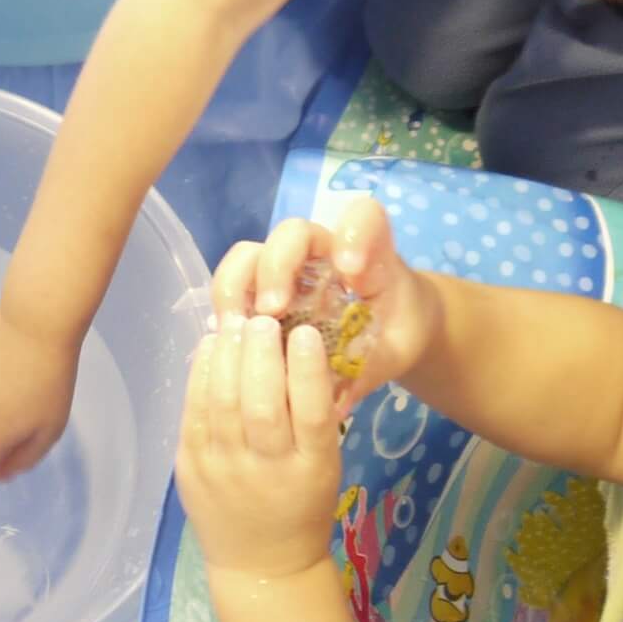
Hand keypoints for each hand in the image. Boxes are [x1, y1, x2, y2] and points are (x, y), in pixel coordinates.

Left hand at [176, 314, 341, 578]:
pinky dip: (199, 378)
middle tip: (262, 318)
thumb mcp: (324, 464)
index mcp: (312, 467)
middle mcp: (266, 470)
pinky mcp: (190, 469)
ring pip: (222, 406)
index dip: (307, 370)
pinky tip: (208, 350)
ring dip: (226, 359)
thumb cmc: (302, 504)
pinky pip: (193, 415)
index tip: (305, 333)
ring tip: (233, 324)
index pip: (312, 412)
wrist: (262, 563)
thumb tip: (296, 347)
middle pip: (261, 404)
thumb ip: (312, 416)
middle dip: (260, 355)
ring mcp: (223, 470)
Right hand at [212, 196, 441, 414]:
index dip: (353, 233)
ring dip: (237, 286)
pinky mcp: (262, 290)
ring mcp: (287, 269)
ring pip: (251, 254)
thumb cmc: (398, 333)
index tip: (352, 272)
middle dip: (276, 267)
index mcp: (369, 253)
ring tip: (235, 326)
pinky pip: (234, 285)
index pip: (361, 216)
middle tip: (274, 310)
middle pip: (291, 234)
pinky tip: (225, 339)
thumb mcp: (395, 353)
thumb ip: (370, 369)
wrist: (392, 330)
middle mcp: (322, 253)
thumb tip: (336, 405)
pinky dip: (224, 307)